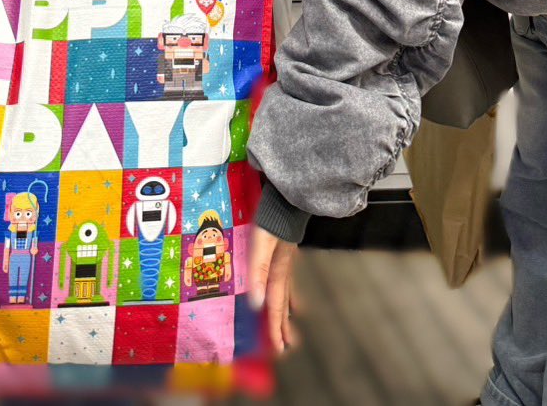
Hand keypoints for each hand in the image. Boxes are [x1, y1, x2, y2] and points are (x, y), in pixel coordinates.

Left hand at [248, 225, 299, 355]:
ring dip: (286, 310)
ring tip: (291, 325)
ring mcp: (286, 258)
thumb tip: (255, 305)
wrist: (288, 196)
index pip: (276, 304)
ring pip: (286, 290)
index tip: (279, 349)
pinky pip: (286, 277)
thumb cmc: (272, 217)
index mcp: (278, 270)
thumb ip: (258, 272)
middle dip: (282, 324)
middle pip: (283, 301)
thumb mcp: (261, 244)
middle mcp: (284, 267)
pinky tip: (290, 292)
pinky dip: (288, 290)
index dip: (275, 326)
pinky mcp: (284, 249)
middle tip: (285, 346)